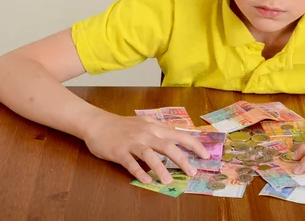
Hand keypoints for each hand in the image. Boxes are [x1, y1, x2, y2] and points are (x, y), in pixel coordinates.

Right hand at [82, 112, 208, 184]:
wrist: (98, 123)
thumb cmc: (123, 125)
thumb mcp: (145, 123)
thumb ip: (160, 131)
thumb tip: (178, 139)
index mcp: (155, 127)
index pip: (179, 135)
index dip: (194, 145)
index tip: (205, 155)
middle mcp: (146, 133)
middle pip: (168, 145)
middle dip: (182, 159)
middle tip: (193, 172)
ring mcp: (132, 142)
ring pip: (150, 154)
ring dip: (160, 168)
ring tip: (169, 180)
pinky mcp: (119, 151)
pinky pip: (131, 162)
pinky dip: (139, 171)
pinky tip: (147, 180)